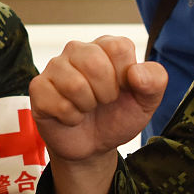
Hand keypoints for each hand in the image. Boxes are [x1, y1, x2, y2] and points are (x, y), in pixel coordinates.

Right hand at [29, 36, 166, 193]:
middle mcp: (78, 50)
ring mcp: (55, 67)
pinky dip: (70, 118)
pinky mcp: (38, 88)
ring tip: (87, 108)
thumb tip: (135, 72)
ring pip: (74, 84)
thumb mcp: (147, 102)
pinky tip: (71, 116)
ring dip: (87, 107)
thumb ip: (154, 81)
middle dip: (106, 93)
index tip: (123, 89)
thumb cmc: (118, 116)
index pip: (118, 47)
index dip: (125, 76)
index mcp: (106, 46)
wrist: (94, 146)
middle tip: (104, 101)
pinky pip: (56, 103)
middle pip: (94, 63)